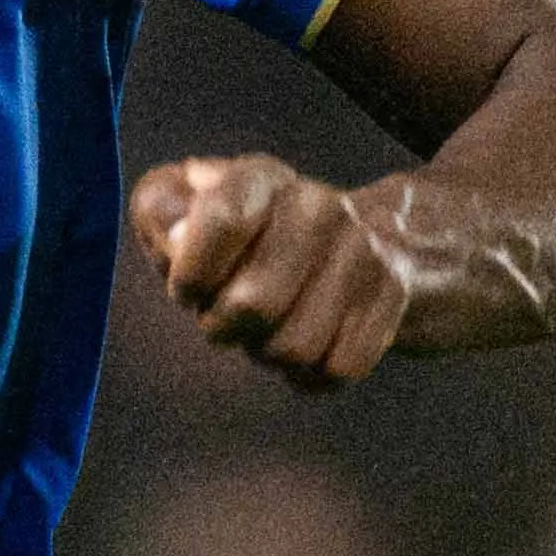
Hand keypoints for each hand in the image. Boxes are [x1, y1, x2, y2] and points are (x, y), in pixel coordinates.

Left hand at [126, 153, 416, 393]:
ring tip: (276, 327)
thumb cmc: (257, 242)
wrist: (379, 244)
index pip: (221, 218)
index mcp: (259, 179)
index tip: (189, 290)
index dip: (193, 275)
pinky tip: (314, 344)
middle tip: (232, 319)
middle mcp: (314, 205)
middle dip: (228, 329)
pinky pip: (335, 369)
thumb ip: (163, 214)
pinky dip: (314, 376)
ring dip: (271, 354)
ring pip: (292, 347)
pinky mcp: (393, 294)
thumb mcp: (196, 215)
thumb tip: (173, 235)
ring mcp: (360, 249)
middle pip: (252, 305)